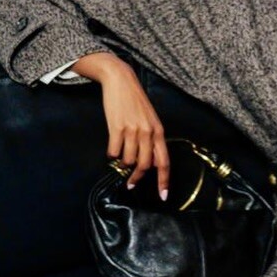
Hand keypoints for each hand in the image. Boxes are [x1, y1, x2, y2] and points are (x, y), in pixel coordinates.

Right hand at [72, 52, 169, 199]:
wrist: (121, 80)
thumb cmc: (135, 102)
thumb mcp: (150, 120)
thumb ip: (152, 140)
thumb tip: (151, 164)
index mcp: (158, 131)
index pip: (164, 162)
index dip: (164, 181)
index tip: (163, 196)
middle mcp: (147, 132)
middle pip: (145, 166)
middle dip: (136, 178)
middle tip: (130, 183)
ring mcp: (132, 130)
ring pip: (128, 160)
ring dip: (122, 163)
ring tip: (120, 154)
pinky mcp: (116, 127)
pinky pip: (113, 152)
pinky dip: (111, 153)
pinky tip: (112, 146)